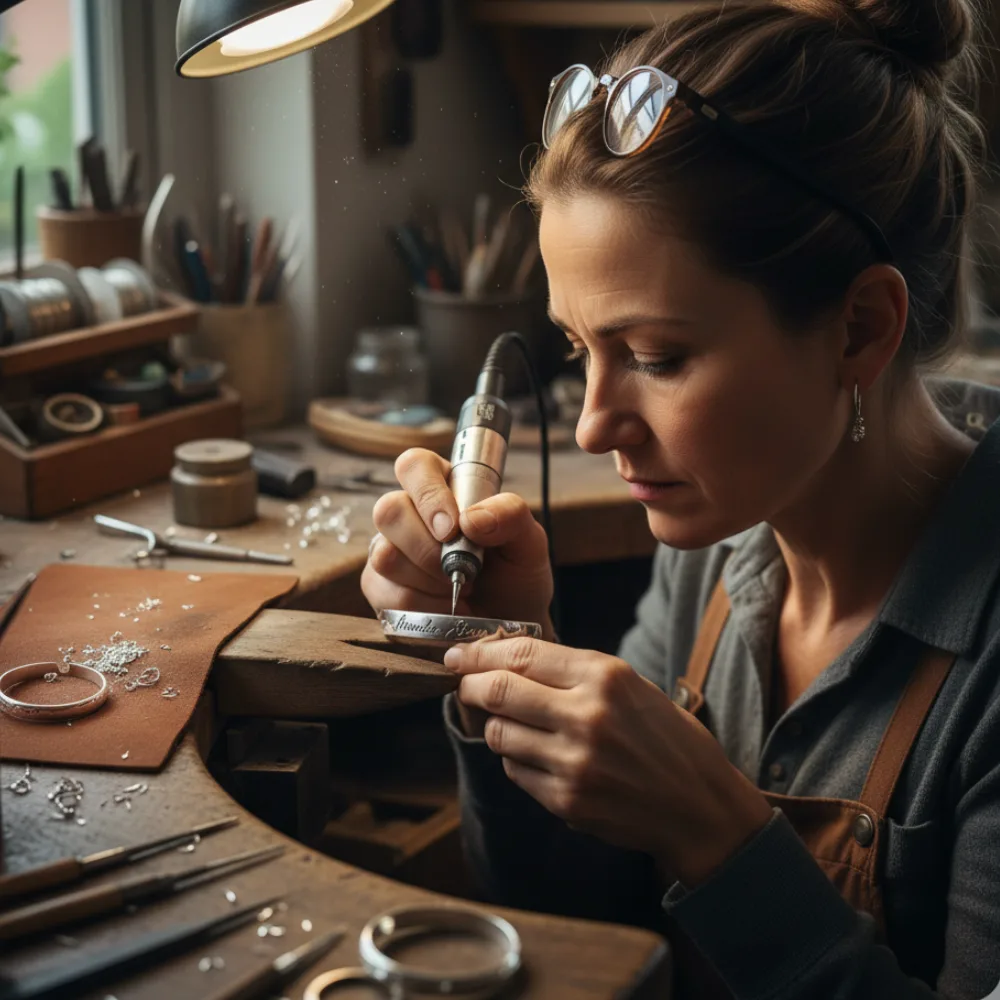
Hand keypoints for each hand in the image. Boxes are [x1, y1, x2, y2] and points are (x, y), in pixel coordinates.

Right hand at [361, 448, 555, 638]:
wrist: (509, 626)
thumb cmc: (515, 575)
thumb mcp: (529, 542)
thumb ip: (510, 516)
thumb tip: (470, 518)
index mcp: (444, 487)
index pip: (415, 465)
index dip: (427, 494)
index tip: (453, 528)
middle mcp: (409, 513)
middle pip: (389, 510)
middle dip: (428, 549)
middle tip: (463, 570)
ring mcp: (389, 549)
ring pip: (384, 555)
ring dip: (430, 581)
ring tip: (461, 589)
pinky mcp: (380, 587)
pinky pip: (385, 593)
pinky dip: (423, 606)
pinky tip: (446, 608)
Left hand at [444, 638, 773, 887]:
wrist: (698, 804)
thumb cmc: (664, 737)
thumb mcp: (629, 684)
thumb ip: (571, 671)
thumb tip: (505, 657)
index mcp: (604, 676)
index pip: (521, 655)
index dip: (480, 653)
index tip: (460, 654)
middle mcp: (586, 715)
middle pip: (498, 691)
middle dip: (469, 686)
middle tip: (462, 684)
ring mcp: (574, 762)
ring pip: (499, 734)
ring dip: (495, 726)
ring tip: (510, 722)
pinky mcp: (566, 800)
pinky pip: (515, 771)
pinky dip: (517, 759)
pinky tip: (539, 756)